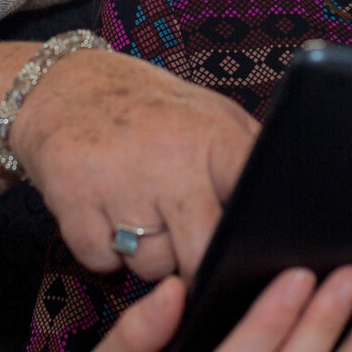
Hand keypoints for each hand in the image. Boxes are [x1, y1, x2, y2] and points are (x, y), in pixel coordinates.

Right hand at [9, 49, 259, 281]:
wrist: (61, 85)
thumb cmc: (149, 111)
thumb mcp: (210, 115)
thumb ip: (246, 160)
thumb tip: (290, 215)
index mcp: (214, 135)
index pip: (254, 205)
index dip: (253, 238)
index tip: (251, 252)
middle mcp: (171, 158)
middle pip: (202, 255)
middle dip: (197, 263)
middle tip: (186, 240)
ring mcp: (120, 180)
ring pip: (152, 266)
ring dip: (146, 253)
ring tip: (139, 209)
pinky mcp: (73, 200)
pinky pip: (103, 262)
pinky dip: (103, 250)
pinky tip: (104, 211)